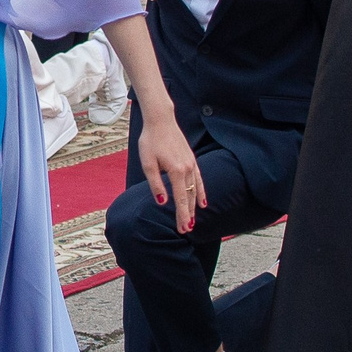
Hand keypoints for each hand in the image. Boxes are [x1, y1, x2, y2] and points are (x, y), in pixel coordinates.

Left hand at [136, 114, 207, 233]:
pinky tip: (203, 202)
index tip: (183, 229)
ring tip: (193, 220)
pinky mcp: (192, 160)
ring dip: (194, 207)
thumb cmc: (150, 141)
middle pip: (190, 198)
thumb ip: (156, 184)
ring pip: (195, 190)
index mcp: (176, 172)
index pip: (181, 200)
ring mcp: (192, 164)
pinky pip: (199, 180)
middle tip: (186, 230)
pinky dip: (201, 192)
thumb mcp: (148, 164)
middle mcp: (188, 169)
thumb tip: (163, 202)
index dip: (182, 216)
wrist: (161, 121)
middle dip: (188, 215)